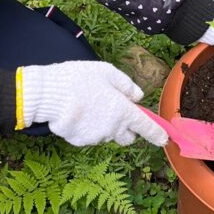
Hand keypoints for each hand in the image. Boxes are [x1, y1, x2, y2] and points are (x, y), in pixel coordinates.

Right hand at [19, 61, 168, 146]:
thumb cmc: (79, 78)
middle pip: (127, 136)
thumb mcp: (107, 72)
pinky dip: (86, 128)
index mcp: (123, 111)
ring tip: (87, 106)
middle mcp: (113, 128)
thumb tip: (137, 97)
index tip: (164, 139)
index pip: (147, 127)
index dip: (158, 134)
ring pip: (106, 134)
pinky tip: (75, 112)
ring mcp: (96, 137)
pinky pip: (89, 136)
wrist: (48, 94)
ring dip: (103, 125)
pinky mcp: (80, 141)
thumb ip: (126, 85)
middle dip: (126, 128)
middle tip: (113, 111)